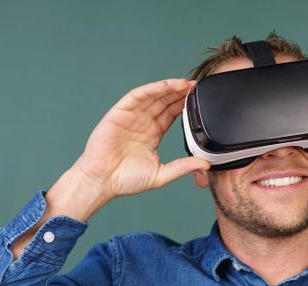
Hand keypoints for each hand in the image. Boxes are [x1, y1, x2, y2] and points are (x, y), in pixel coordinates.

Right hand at [70, 78, 209, 200]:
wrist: (103, 181)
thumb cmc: (126, 180)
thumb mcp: (161, 174)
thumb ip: (182, 167)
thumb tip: (205, 164)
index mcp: (153, 134)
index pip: (171, 114)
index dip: (184, 105)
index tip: (199, 99)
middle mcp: (143, 122)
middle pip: (164, 102)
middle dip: (180, 93)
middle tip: (196, 86)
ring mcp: (131, 116)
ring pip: (153, 96)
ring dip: (169, 88)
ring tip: (185, 84)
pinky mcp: (120, 113)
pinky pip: (137, 96)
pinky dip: (151, 90)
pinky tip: (165, 86)